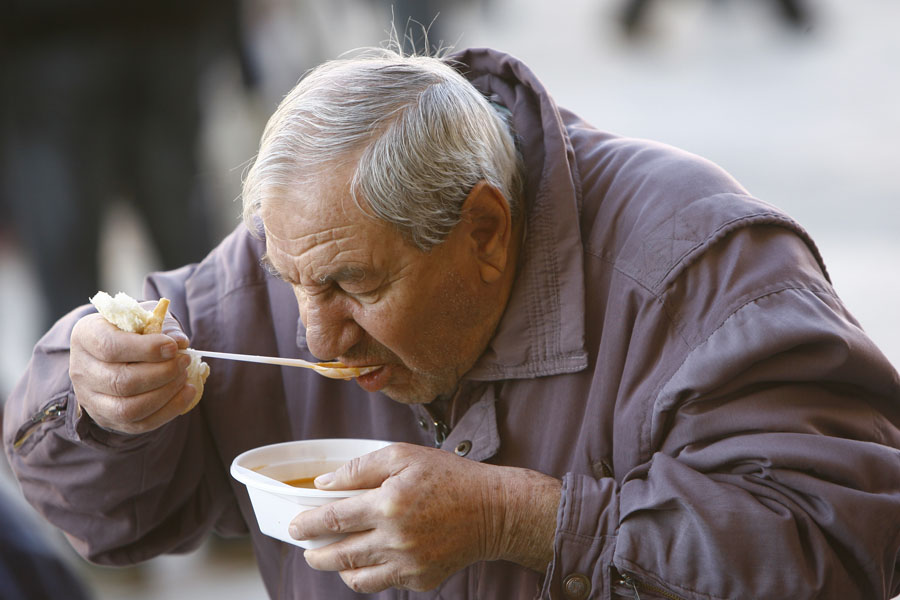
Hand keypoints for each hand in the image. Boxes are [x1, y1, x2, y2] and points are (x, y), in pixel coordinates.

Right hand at [69, 307, 195, 433]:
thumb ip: (162, 326)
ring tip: (184, 376)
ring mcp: (92, 399)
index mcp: (86, 337)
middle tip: (184, 361)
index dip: (146, 349)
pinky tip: (187, 393)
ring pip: (128, 408)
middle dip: (162, 372)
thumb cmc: (132, 332)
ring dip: (166, 393)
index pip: (110, 347)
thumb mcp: (143, 319)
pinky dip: (169, 410)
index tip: (174, 347)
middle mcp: (82, 370)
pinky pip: (140, 424)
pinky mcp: (108, 418)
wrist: (116, 356)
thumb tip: (181, 342)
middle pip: (121, 381)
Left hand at [290, 442, 560, 592]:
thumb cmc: (449, 477)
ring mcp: (409, 564)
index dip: (307, 523)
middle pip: (338, 554)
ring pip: (356, 577)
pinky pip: (382, 583)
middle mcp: (396, 539)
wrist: (492, 510)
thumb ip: (359, 469)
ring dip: (336, 568)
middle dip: (314, 553)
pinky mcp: (421, 580)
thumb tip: (323, 485)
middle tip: (306, 548)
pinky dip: (366, 575)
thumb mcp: (403, 456)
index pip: (332, 518)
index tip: (295, 526)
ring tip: (331, 557)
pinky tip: (364, 561)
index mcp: (389, 504)